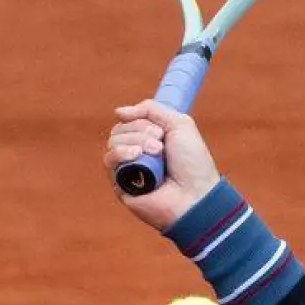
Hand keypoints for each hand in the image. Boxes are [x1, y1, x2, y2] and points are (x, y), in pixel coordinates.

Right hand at [104, 100, 221, 231]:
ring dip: (135, 141)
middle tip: (160, 142)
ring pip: (113, 142)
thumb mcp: (180, 124)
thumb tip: (119, 111)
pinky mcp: (119, 183)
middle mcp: (137, 154)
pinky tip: (136, 156)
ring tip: (156, 152)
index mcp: (151, 140)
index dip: (141, 119)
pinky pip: (108, 160)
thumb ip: (152, 110)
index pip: (130, 121)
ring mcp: (127, 168)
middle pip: (120, 129)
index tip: (160, 129)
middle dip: (140, 130)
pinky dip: (121, 153)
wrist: (195, 195)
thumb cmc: (193, 163)